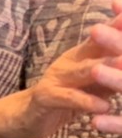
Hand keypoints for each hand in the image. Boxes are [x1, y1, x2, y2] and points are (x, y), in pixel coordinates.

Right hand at [0, 0, 121, 137]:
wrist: (26, 115)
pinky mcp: (46, 97)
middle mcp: (71, 59)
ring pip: (85, 71)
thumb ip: (114, 66)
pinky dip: (88, 102)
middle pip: (98, 45)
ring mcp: (57, 77)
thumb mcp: (93, 79)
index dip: (120, 22)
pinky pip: (70, 98)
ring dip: (106, 68)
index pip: (107, 31)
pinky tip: (105, 107)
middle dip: (118, 41)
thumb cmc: (66, 96)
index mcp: (84, 52)